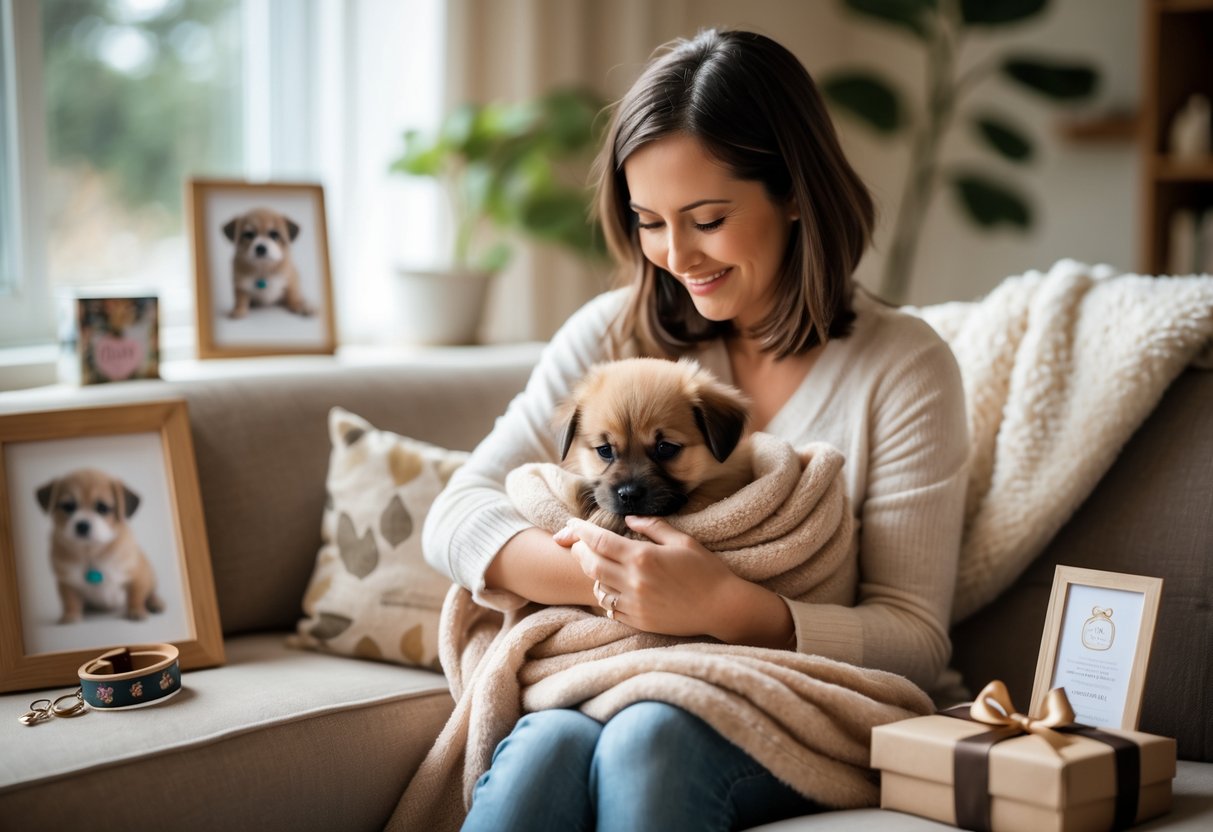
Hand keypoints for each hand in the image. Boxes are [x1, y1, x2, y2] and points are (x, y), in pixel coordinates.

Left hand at [559, 515, 740, 637]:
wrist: (722, 608)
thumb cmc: (707, 571)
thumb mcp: (683, 541)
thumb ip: (653, 527)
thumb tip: (629, 519)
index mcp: (643, 557)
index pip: (599, 541)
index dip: (581, 530)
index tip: (572, 523)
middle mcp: (633, 582)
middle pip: (590, 564)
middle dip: (579, 550)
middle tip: (577, 542)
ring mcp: (634, 604)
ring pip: (597, 588)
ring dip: (591, 575)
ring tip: (595, 564)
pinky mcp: (638, 621)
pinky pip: (610, 610)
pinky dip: (605, 596)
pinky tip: (610, 588)